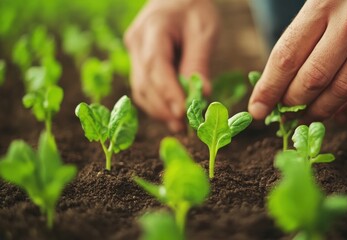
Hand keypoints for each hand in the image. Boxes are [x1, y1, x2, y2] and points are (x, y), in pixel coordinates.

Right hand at [124, 0, 217, 131]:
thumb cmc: (193, 7)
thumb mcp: (204, 30)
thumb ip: (199, 61)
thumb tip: (202, 95)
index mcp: (153, 28)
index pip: (155, 65)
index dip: (167, 92)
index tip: (183, 112)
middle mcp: (136, 41)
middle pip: (144, 81)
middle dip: (163, 107)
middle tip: (183, 126)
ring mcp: (133, 51)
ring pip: (140, 88)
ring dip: (158, 110)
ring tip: (179, 126)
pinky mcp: (137, 61)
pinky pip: (143, 86)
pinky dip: (156, 103)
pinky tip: (171, 114)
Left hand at [249, 0, 346, 122]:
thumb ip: (307, 28)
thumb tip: (283, 73)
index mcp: (325, 3)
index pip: (286, 57)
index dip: (268, 89)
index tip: (257, 109)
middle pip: (312, 80)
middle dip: (292, 104)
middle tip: (284, 115)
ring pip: (342, 92)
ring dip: (321, 112)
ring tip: (308, 118)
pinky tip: (342, 114)